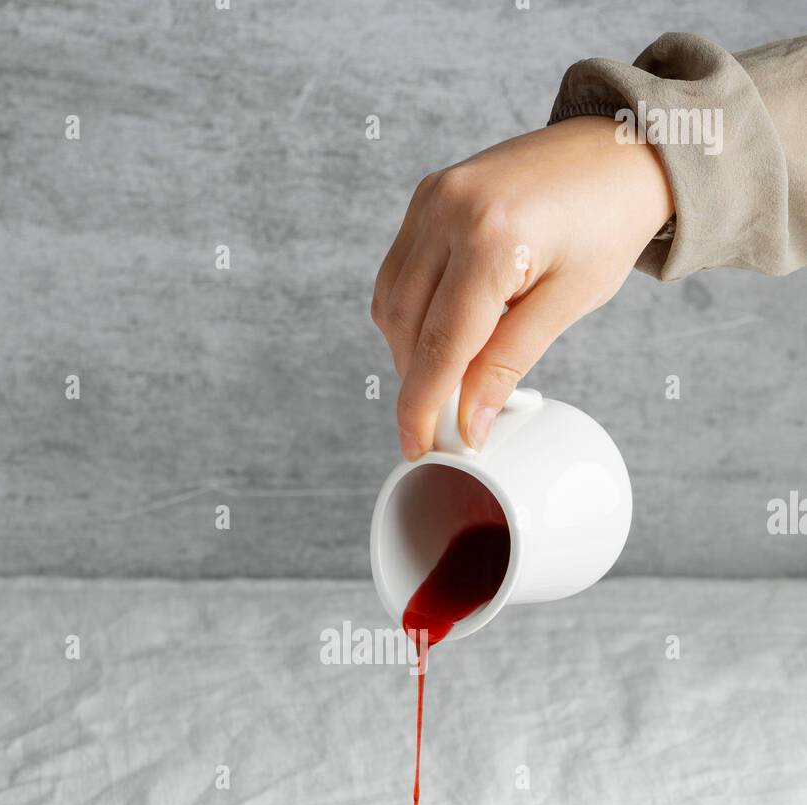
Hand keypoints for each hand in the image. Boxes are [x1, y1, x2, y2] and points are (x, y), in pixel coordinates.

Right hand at [371, 116, 673, 458]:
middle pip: (407, 328)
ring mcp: (433, 198)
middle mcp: (449, 212)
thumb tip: (470, 424)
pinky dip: (411, 311)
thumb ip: (507, 364)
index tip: (418, 446)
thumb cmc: (606, 224)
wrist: (618, 151)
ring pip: (392, 303)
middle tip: (446, 419)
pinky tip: (445, 327)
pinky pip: (399, 271)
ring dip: (411, 349)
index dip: (423, 406)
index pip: (440, 346)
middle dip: (419, 382)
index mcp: (492, 241)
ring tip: (451, 372)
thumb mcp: (566, 304)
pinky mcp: (428, 194)